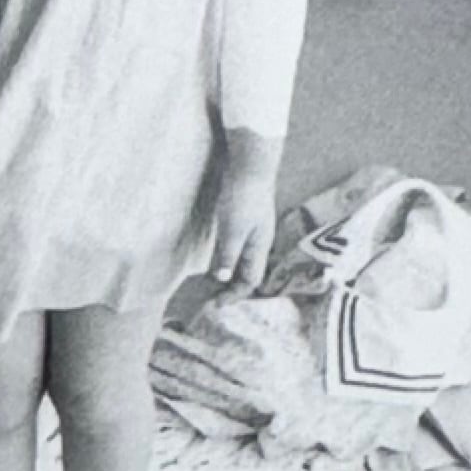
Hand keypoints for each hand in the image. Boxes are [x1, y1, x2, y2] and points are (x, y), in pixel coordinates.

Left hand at [209, 138, 280, 295]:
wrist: (251, 164)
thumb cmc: (243, 198)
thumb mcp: (233, 230)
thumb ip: (228, 255)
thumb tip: (222, 279)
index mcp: (259, 248)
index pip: (250, 281)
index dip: (234, 295)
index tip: (215, 305)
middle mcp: (258, 242)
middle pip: (248, 273)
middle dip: (232, 288)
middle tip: (211, 297)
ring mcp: (252, 229)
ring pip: (241, 259)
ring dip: (228, 272)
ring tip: (210, 282)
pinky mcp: (244, 218)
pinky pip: (236, 246)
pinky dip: (226, 256)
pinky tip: (215, 256)